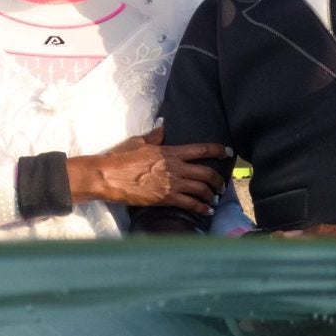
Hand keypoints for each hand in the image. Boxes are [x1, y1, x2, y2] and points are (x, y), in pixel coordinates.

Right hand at [66, 125, 226, 213]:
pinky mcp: (166, 199)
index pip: (201, 149)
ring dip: (212, 194)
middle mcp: (175, 167)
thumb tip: (163, 125)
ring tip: (214, 198)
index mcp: (170, 151)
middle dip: (218, 179)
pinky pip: (190, 204)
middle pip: (206, 172)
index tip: (226, 152)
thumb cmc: (121, 157)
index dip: (217, 150)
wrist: (108, 176)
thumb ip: (155, 136)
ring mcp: (171, 184)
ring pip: (202, 189)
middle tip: (222, 184)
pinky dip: (202, 207)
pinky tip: (207, 210)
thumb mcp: (139, 141)